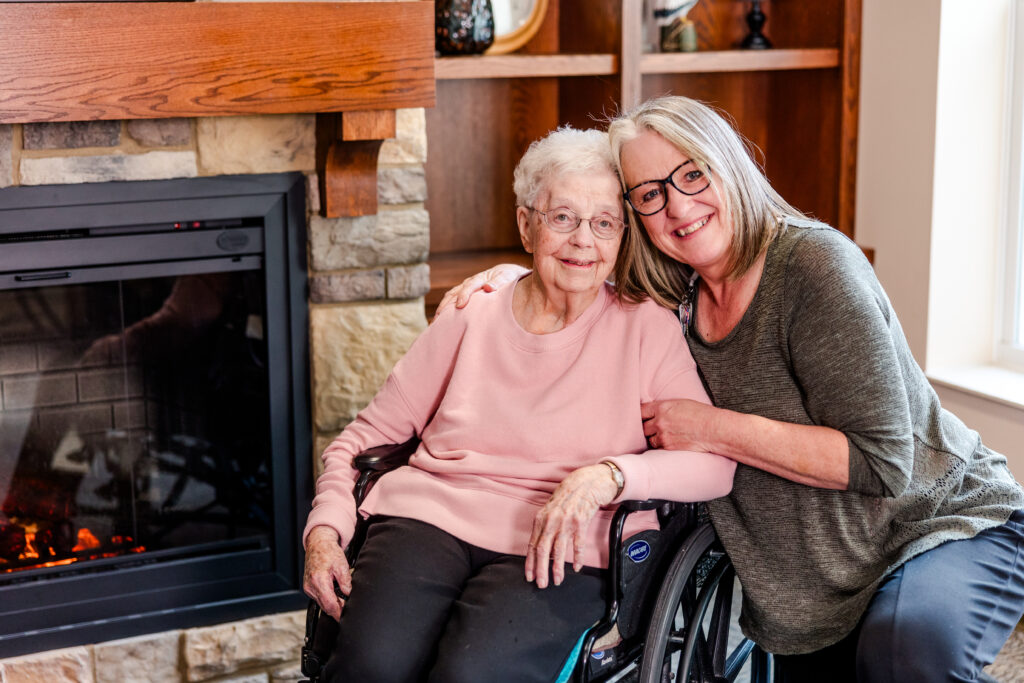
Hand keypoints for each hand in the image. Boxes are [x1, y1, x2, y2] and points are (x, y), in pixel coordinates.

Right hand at [303, 526, 351, 620]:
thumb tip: (350, 596)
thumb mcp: (342, 566)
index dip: (339, 614)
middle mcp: (311, 586)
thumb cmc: (329, 552)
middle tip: (348, 608)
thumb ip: (346, 583)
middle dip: (337, 609)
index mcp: (319, 581)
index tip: (346, 618)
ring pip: (322, 604)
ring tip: (342, 598)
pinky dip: (327, 598)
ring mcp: (308, 588)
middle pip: (325, 607)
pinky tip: (334, 593)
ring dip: (332, 604)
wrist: (318, 544)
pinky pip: (318, 598)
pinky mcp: (308, 587)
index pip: (329, 605)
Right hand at [433, 264, 527, 320]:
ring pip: (451, 296)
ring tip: (436, 320)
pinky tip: (441, 320)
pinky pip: (453, 300)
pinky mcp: (466, 295)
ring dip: (443, 307)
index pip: (469, 286)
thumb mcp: (508, 278)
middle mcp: (470, 283)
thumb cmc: (511, 278)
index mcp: (481, 278)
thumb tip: (488, 287)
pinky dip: (446, 309)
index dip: (464, 295)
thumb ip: (499, 282)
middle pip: (455, 292)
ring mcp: (466, 288)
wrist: (510, 275)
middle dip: (446, 304)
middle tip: (439, 317)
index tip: (460, 305)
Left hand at [525, 464, 618, 588]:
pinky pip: (577, 544)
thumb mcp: (551, 509)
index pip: (532, 544)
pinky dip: (577, 557)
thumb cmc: (569, 495)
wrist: (587, 481)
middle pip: (543, 549)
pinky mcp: (580, 521)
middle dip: (540, 569)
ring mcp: (566, 521)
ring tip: (557, 580)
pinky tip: (576, 567)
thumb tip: (540, 546)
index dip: (530, 562)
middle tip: (541, 584)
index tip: (529, 576)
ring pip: (558, 549)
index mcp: (541, 518)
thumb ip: (545, 526)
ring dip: (557, 568)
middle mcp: (551, 520)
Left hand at [641, 399, 716, 450]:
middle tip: (654, 428)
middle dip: (647, 428)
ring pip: (649, 439)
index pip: (641, 411)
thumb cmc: (702, 414)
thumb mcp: (681, 403)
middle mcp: (660, 421)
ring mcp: (663, 435)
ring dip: (654, 438)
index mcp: (662, 407)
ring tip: (665, 436)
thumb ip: (665, 408)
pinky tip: (670, 443)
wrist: (714, 429)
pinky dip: (661, 447)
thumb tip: (656, 411)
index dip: (641, 415)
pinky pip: (657, 448)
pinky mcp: (668, 447)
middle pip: (642, 427)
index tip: (642, 417)